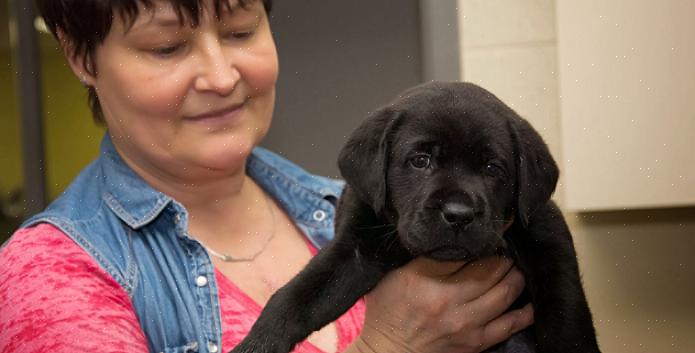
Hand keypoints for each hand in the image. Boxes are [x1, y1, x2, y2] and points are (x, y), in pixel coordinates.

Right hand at [348, 256, 532, 352]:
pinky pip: (509, 325)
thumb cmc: (386, 311)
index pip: (464, 251)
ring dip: (515, 277)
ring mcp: (465, 324)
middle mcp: (448, 300)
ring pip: (504, 293)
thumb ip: (428, 258)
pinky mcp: (475, 342)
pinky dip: (525, 312)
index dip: (482, 238)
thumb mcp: (398, 275)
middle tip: (505, 249)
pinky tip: (529, 301)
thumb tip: (458, 242)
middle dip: (503, 256)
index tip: (492, 230)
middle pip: (490, 270)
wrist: (386, 351)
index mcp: (424, 278)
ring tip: (515, 269)